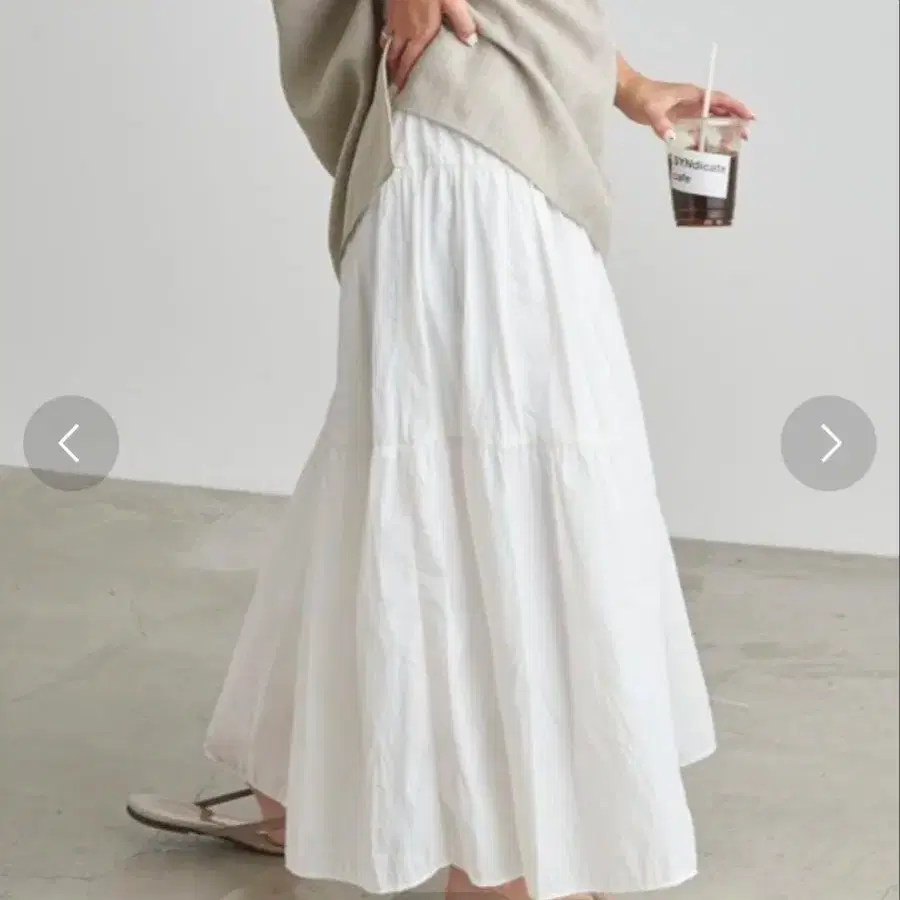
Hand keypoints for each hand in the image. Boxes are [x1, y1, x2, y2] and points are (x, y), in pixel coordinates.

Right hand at [382, 0, 477, 91]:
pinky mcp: (390, 6)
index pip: (409, 63)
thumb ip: (462, 23)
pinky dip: (387, 38)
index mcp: (420, 34)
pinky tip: (390, 36)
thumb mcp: (453, 2)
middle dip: (394, 73)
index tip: (400, 93)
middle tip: (394, 85)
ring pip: (388, 43)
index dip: (404, 80)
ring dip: (389, 57)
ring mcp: (395, 17)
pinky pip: (386, 28)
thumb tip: (470, 43)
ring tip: (391, 66)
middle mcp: (404, 30)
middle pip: (395, 57)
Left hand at [616, 74, 754, 141]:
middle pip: (719, 109)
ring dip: (722, 127)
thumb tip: (671, 138)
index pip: (719, 100)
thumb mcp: (651, 110)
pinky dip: (704, 134)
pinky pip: (696, 125)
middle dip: (734, 120)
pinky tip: (707, 146)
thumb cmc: (641, 97)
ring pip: (710, 117)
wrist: (628, 93)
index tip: (748, 116)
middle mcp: (693, 101)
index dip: (735, 107)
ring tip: (732, 142)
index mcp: (692, 94)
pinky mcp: (678, 117)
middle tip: (745, 135)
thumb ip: (661, 124)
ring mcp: (686, 109)